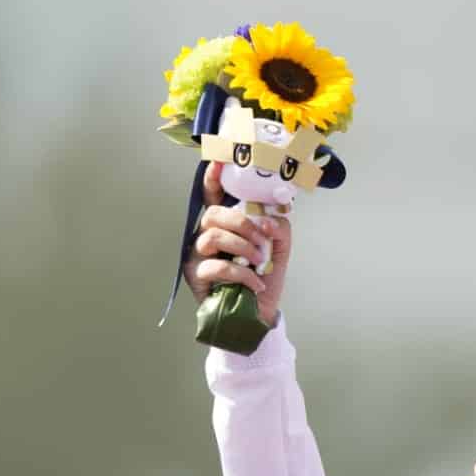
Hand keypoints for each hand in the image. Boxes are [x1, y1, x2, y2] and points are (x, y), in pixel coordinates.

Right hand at [187, 162, 288, 325]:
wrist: (259, 315)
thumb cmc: (264, 279)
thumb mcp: (279, 250)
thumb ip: (279, 229)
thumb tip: (269, 220)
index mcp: (226, 226)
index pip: (215, 197)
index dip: (214, 179)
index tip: (221, 161)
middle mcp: (207, 236)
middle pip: (212, 214)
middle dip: (241, 222)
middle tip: (261, 238)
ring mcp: (199, 256)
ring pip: (211, 236)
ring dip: (243, 247)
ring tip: (260, 262)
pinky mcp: (197, 276)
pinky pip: (216, 266)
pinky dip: (242, 273)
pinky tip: (255, 283)